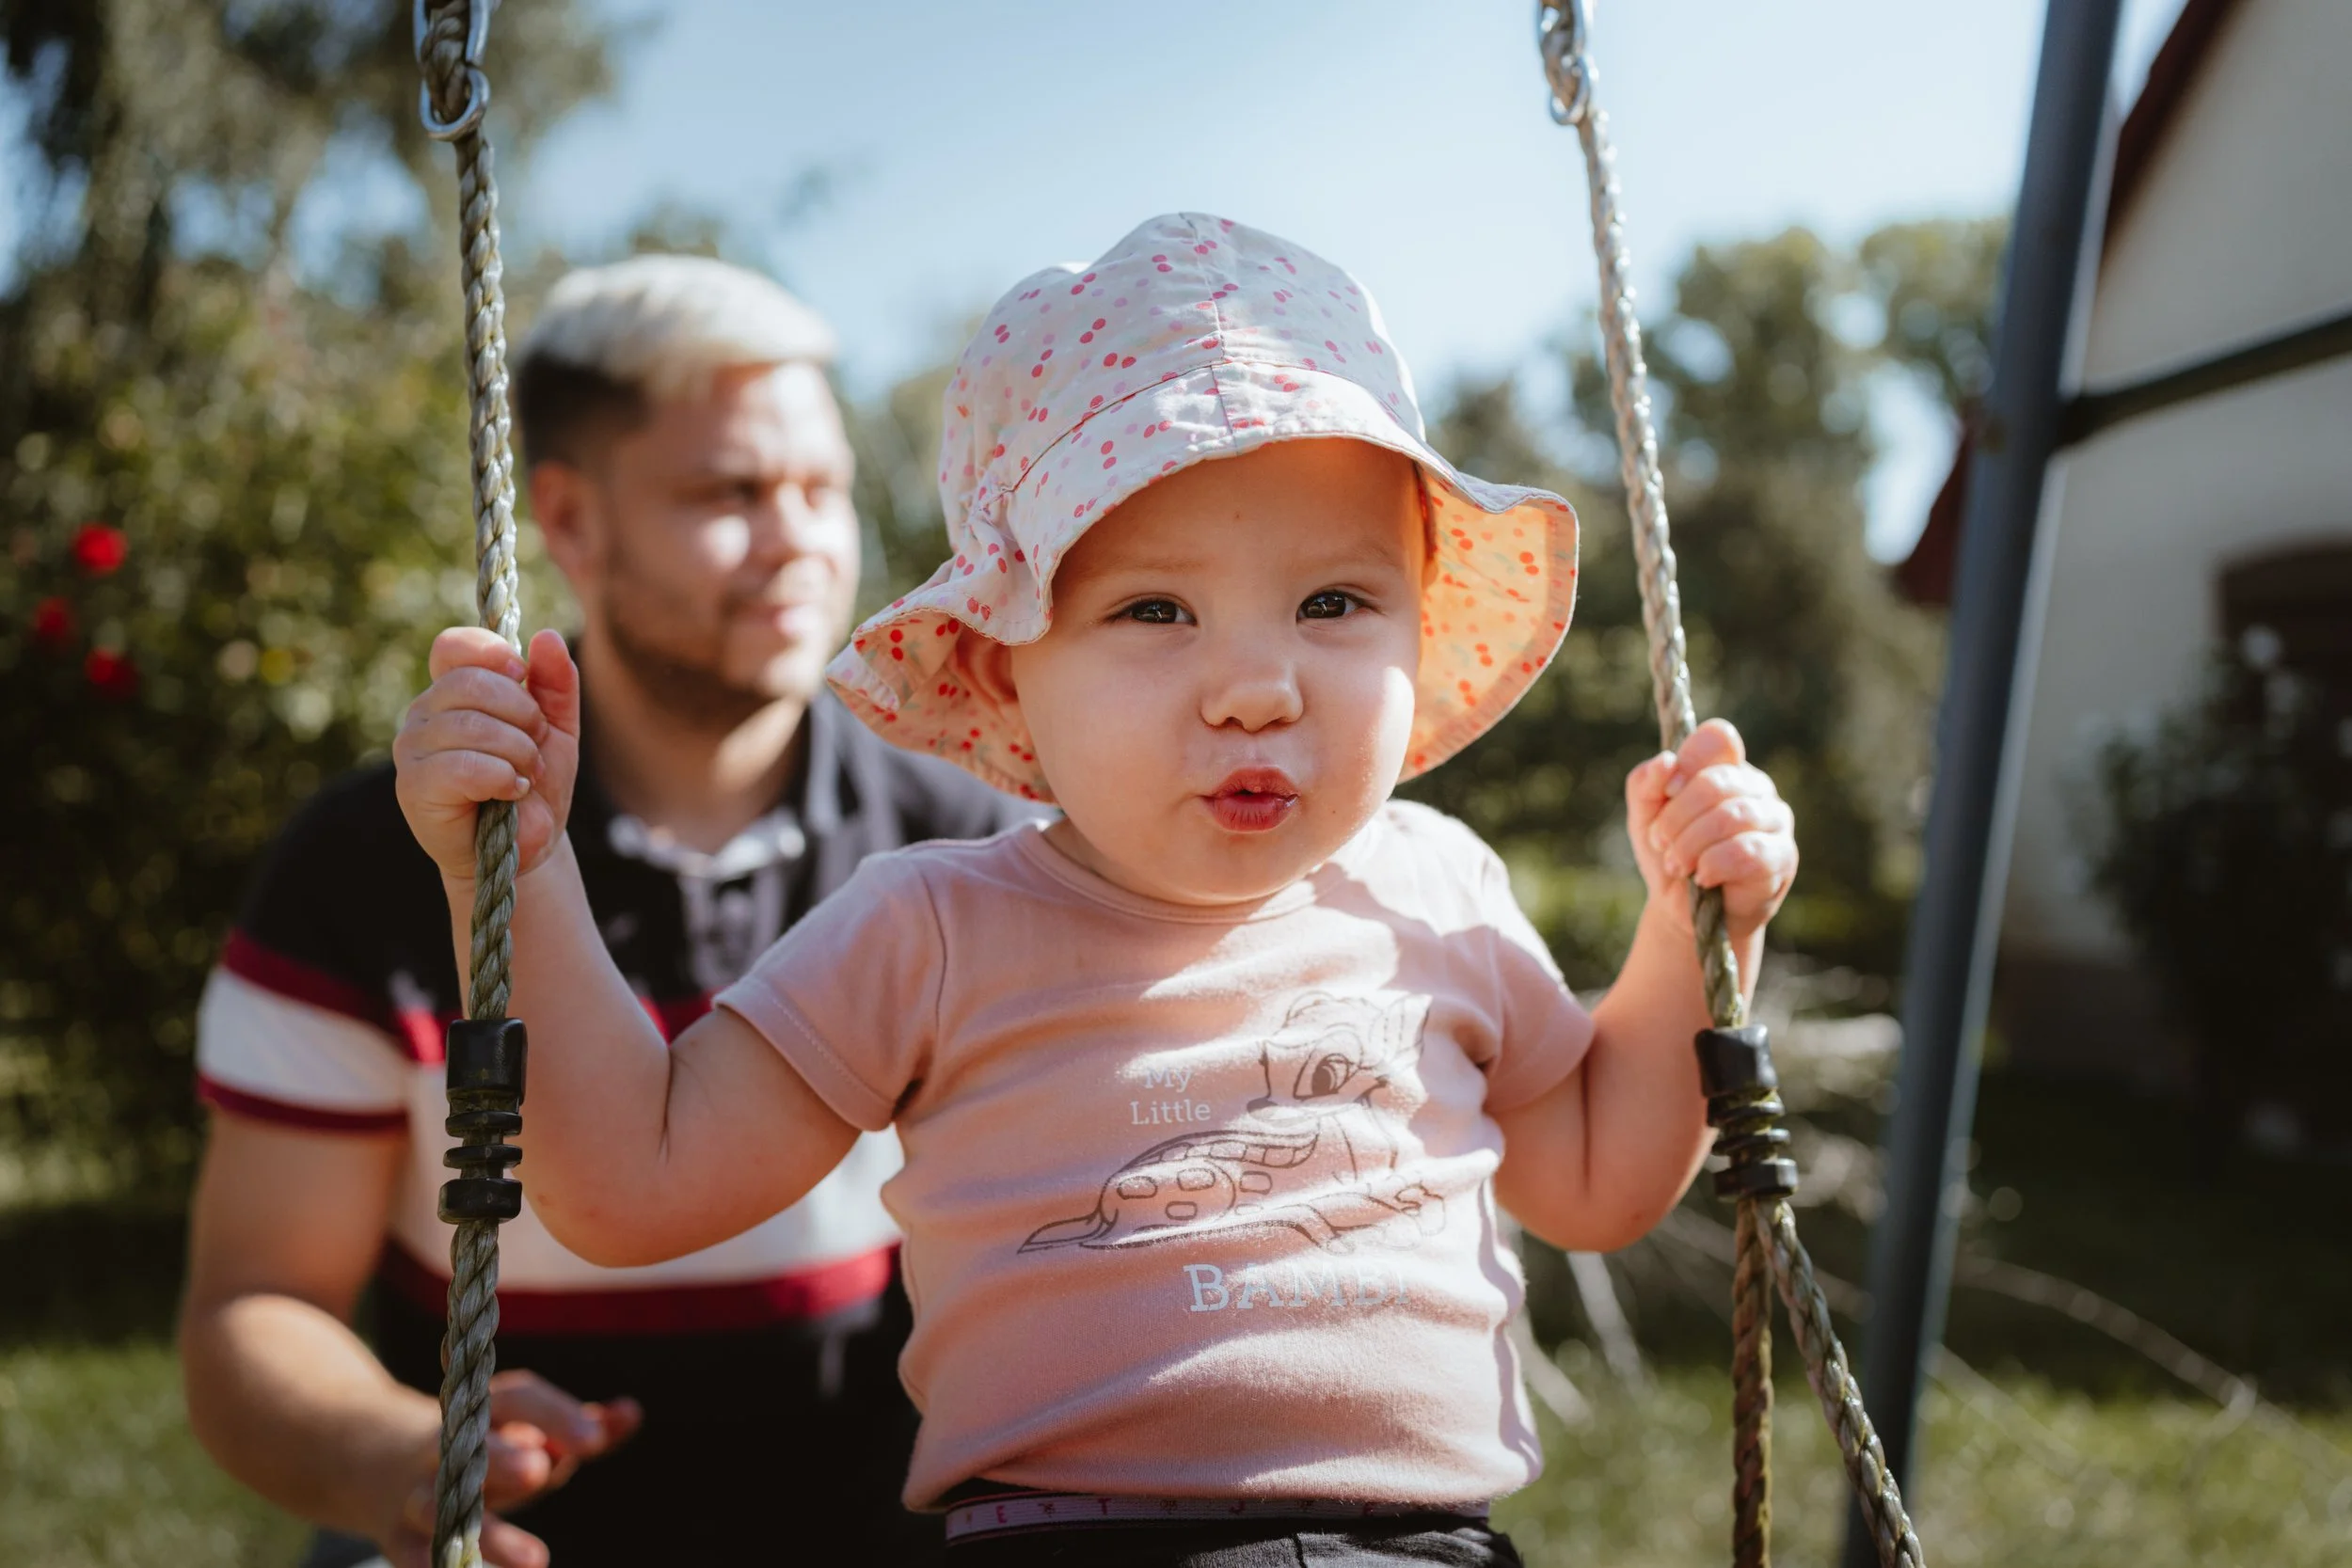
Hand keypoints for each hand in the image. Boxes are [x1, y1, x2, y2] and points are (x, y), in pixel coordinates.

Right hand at [377, 1370, 641, 1567]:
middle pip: (468, 1445)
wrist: (371, 1459)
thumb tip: (631, 1413)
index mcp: (483, 1410)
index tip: (596, 1440)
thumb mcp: (525, 1431)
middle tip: (540, 1471)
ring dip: (489, 1534)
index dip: (555, 1415)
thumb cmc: (478, 1447)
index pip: (518, 1399)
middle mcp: (446, 1444)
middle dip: (501, 1458)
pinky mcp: (396, 1534)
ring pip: (440, 1507)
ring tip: (537, 1561)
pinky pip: (414, 1556)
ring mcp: (417, 1489)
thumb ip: (577, 1426)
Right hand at [394, 628, 580, 882]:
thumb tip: (547, 637)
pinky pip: (463, 765)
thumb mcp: (556, 729)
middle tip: (536, 746)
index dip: (493, 653)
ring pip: (472, 724)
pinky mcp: (413, 786)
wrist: (526, 847)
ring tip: (526, 775)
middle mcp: (425, 712)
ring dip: (518, 751)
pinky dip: (501, 777)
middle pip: (472, 682)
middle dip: (523, 714)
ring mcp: (412, 748)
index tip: (522, 677)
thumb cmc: (533, 783)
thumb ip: (556, 684)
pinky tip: (510, 792)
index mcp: (454, 690)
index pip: (454, 646)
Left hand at [1625, 718, 1796, 944]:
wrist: (1683, 911)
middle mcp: (1756, 787)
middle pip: (1716, 781)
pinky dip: (1713, 864)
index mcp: (1727, 767)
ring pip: (1731, 816)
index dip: (1688, 762)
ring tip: (1676, 865)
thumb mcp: (1645, 816)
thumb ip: (1646, 783)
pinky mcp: (1782, 857)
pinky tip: (1701, 878)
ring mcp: (1775, 821)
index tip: (1666, 791)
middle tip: (1661, 843)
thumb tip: (1666, 762)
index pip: (1719, 738)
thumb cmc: (1669, 854)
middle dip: (1677, 816)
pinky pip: (1747, 851)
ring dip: (1691, 843)